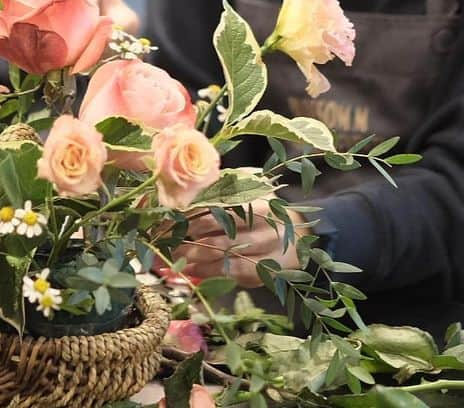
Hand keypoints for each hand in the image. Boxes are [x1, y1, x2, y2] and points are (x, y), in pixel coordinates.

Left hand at [174, 200, 304, 287]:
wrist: (302, 236)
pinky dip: (207, 273)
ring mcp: (263, 250)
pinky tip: (190, 271)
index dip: (187, 214)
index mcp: (256, 201)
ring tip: (169, 257)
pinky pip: (230, 273)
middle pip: (216, 231)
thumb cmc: (266, 209)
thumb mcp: (250, 192)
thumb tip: (183, 193)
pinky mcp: (262, 272)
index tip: (165, 219)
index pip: (214, 207)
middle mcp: (262, 225)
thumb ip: (223, 191)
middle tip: (161, 241)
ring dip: (191, 257)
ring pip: (221, 254)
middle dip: (185, 237)